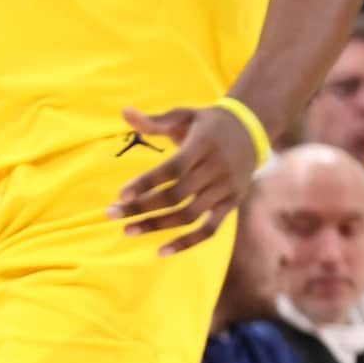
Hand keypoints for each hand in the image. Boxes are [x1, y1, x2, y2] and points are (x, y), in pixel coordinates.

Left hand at [109, 103, 258, 255]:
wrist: (252, 128)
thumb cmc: (208, 122)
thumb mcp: (184, 115)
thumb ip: (154, 121)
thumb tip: (124, 111)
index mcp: (202, 144)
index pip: (173, 168)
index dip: (147, 182)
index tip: (120, 194)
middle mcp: (216, 168)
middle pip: (176, 195)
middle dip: (142, 207)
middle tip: (111, 214)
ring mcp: (225, 189)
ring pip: (189, 215)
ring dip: (157, 225)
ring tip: (127, 230)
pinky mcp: (231, 203)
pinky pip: (209, 229)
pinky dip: (187, 243)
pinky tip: (161, 251)